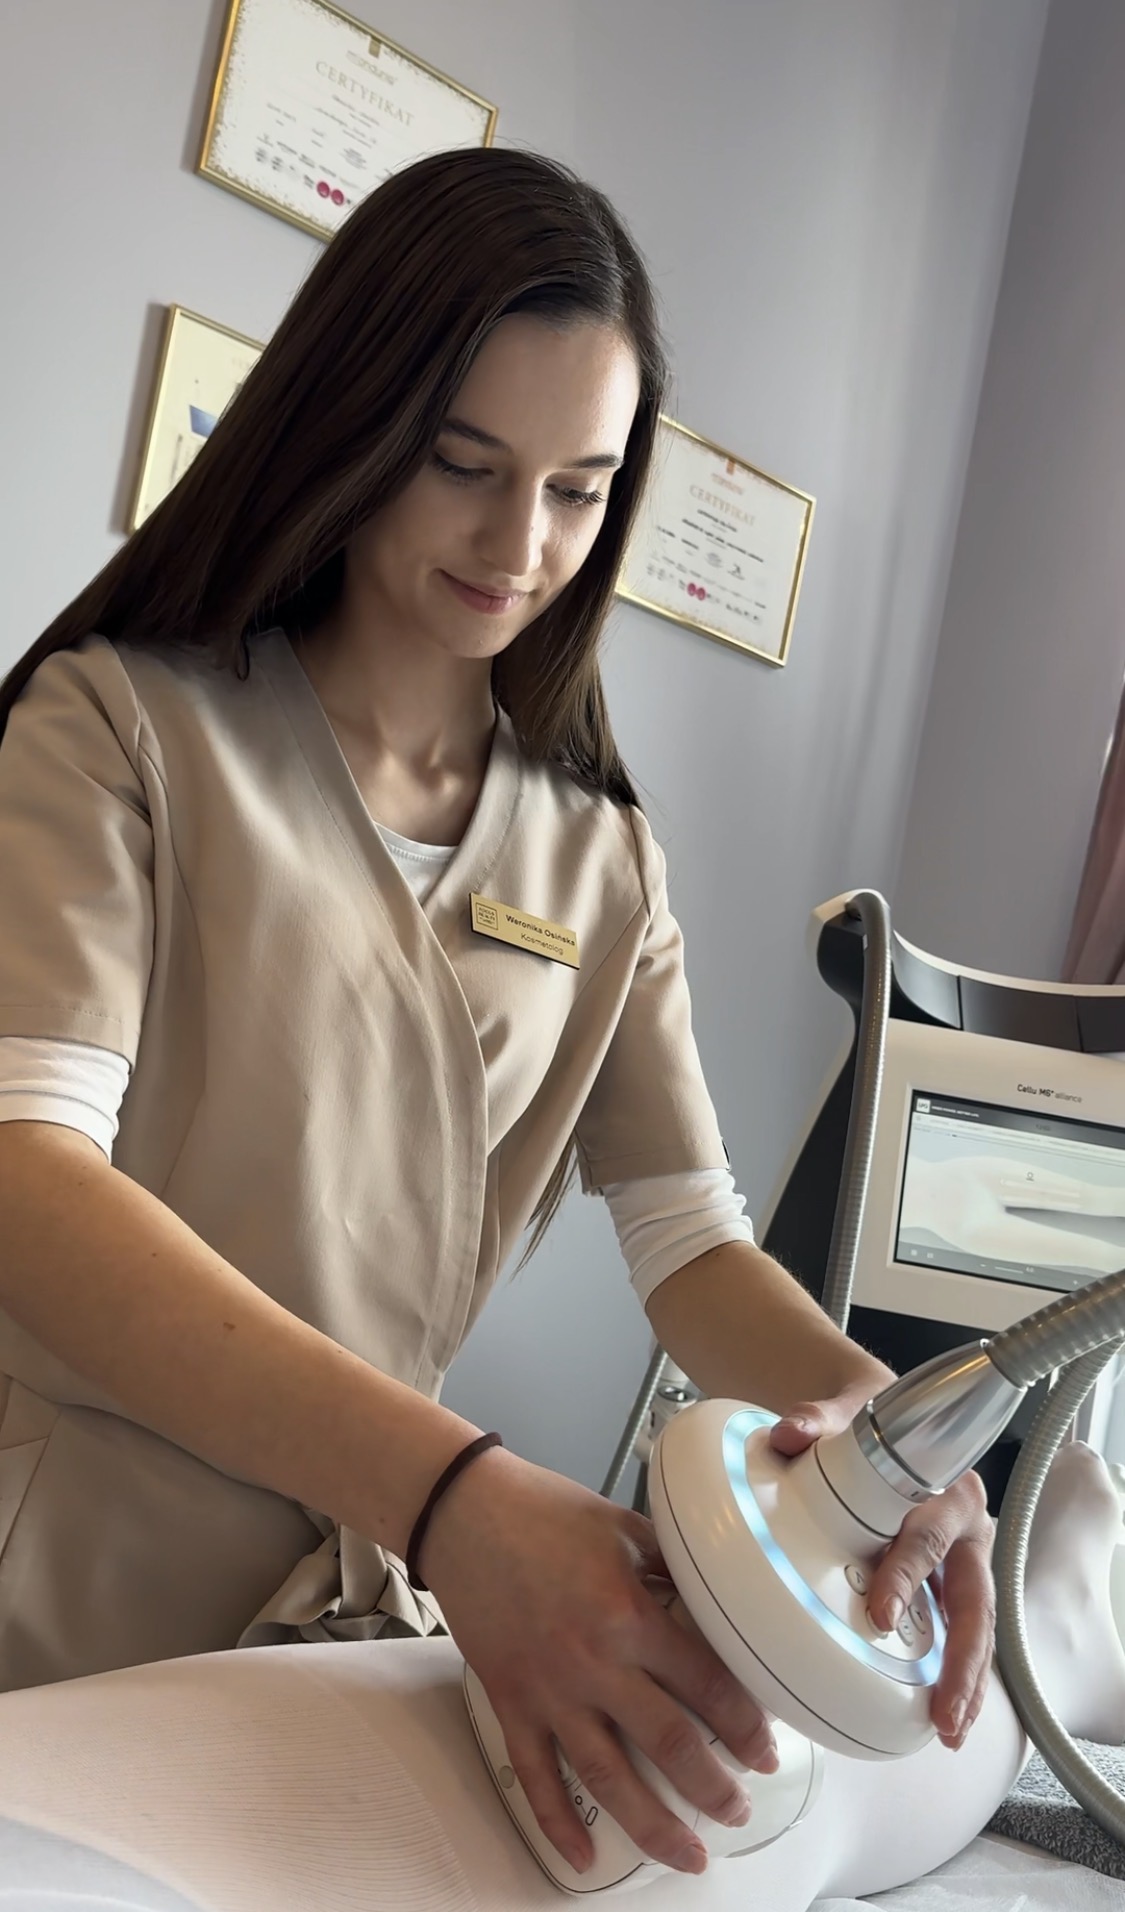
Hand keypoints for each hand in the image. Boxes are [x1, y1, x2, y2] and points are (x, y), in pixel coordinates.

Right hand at [418, 1446, 776, 1876]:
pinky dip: (558, 1822)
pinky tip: (585, 1858)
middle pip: (667, 1743)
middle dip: (712, 1787)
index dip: (743, 1725)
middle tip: (738, 1811)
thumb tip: (716, 1599)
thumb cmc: (545, 1511)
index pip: (705, 1685)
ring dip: (652, 1825)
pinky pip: (535, 1775)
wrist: (463, 1512)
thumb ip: (671, 1568)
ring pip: (607, 1777)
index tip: (766, 1751)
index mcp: (630, 1615)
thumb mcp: (624, 1528)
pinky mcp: (510, 1701)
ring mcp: (548, 1690)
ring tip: (688, 1856)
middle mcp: (593, 1663)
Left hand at [771, 1392, 994, 1749]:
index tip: (881, 1614)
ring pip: (977, 1626)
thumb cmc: (867, 1425)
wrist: (884, 1420)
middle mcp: (964, 1527)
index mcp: (943, 1488)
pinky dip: (957, 1675)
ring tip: (949, 1729)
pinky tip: (944, 1717)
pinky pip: (962, 1634)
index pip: (927, 1538)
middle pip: (974, 1598)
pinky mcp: (952, 1585)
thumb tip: (787, 1433)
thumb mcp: (844, 1415)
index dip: (907, 1577)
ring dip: (967, 1679)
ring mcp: (963, 1561)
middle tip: (942, 1707)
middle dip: (961, 1657)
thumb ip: (817, 1421)